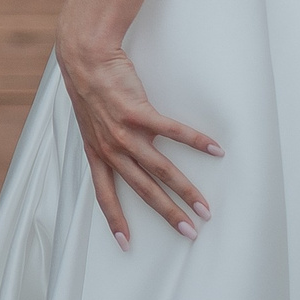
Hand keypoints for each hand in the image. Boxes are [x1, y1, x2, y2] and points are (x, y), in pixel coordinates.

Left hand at [53, 28, 221, 250]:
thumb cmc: (90, 87)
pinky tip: (215, 149)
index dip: (114, 219)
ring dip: (185, 190)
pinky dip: (195, 140)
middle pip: (142, 188)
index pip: (104, 193)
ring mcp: (123, 130)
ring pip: (160, 168)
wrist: (84, 55)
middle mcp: (109, 147)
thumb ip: (106, 143)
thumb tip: (123, 157)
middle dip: (167, 213)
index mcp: (96, 152)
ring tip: (205, 206)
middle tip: (189, 232)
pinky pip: (172, 131)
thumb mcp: (90, 123)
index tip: (125, 243)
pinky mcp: (138, 111)